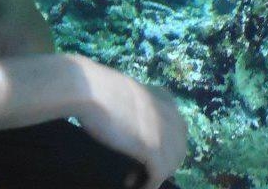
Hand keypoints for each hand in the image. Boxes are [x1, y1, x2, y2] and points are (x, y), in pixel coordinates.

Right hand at [74, 57, 187, 188]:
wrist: (88, 88)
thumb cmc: (98, 88)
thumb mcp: (127, 92)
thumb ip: (139, 105)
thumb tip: (135, 125)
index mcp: (162, 96)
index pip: (179, 127)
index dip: (167, 144)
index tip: (150, 153)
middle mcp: (168, 112)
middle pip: (179, 147)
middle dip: (165, 161)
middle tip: (145, 169)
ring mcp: (162, 129)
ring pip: (171, 163)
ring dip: (156, 174)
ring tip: (137, 180)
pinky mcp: (152, 146)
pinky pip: (158, 174)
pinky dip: (148, 184)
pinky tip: (135, 186)